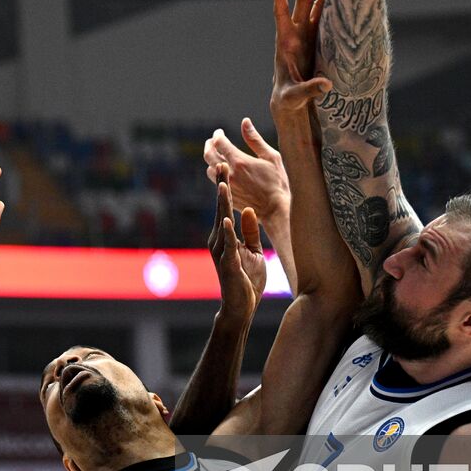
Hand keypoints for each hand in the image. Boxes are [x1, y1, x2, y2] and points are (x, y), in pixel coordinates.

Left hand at [204, 119, 289, 222]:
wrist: (275, 210)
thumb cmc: (278, 182)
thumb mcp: (271, 157)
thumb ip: (255, 139)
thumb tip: (245, 121)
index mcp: (239, 161)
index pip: (219, 143)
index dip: (217, 135)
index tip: (219, 132)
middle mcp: (229, 173)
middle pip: (208, 155)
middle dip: (209, 145)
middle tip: (213, 141)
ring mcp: (227, 186)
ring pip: (209, 169)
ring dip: (212, 160)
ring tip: (218, 156)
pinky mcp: (227, 196)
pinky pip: (216, 181)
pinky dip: (217, 173)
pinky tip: (225, 171)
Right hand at [208, 165, 265, 312]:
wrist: (241, 307)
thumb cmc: (247, 280)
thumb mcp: (252, 250)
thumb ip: (248, 231)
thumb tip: (246, 209)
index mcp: (224, 236)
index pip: (225, 206)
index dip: (226, 187)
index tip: (226, 166)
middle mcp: (218, 240)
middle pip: (220, 208)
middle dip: (221, 186)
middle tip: (221, 164)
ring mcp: (221, 251)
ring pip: (221, 222)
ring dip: (221, 203)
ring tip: (222, 184)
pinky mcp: (228, 264)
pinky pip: (228, 244)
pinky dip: (228, 231)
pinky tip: (227, 218)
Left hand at [270, 0, 333, 114]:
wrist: (291, 100)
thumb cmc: (288, 99)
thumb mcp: (295, 96)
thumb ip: (308, 90)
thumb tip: (327, 85)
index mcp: (285, 43)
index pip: (280, 16)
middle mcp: (296, 34)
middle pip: (303, 2)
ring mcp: (308, 35)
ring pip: (317, 6)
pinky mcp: (318, 40)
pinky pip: (326, 17)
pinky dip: (334, 4)